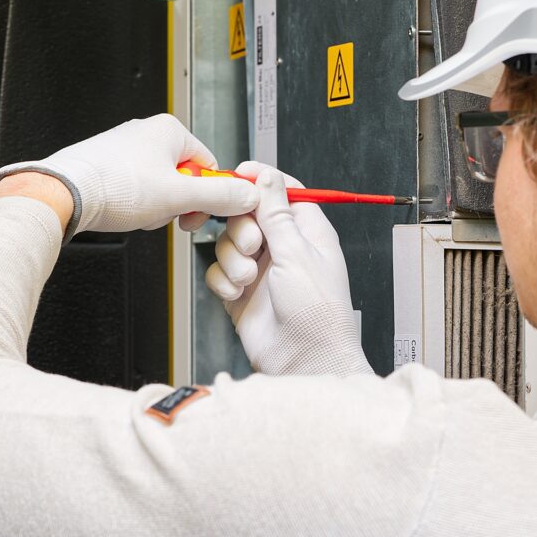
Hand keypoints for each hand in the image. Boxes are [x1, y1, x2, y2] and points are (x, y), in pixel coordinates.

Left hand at [0, 114, 258, 240]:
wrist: (64, 194)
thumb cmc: (114, 187)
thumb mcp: (179, 196)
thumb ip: (219, 196)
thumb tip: (247, 195)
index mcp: (170, 131)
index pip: (211, 164)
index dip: (209, 194)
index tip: (201, 212)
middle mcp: (147, 133)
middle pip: (185, 176)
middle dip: (179, 202)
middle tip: (168, 215)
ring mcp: (125, 148)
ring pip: (160, 185)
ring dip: (157, 207)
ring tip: (140, 213)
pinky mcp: (108, 164)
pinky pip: (136, 188)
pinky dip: (135, 204)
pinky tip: (125, 212)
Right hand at [205, 162, 372, 375]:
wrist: (304, 360)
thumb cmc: (318, 312)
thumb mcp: (297, 254)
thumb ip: (276, 213)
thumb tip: (267, 176)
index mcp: (308, 231)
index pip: (282, 191)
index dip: (260, 181)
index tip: (239, 175)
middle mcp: (284, 248)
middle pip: (247, 215)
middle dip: (241, 228)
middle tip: (252, 246)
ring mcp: (261, 270)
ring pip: (228, 244)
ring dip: (232, 259)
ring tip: (248, 279)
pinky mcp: (242, 292)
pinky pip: (219, 272)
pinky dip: (223, 281)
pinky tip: (237, 294)